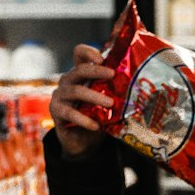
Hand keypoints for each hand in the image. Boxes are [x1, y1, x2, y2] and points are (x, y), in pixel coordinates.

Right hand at [49, 44, 115, 158]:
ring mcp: (60, 95)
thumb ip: (115, 91)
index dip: (89, 52)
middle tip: (113, 74)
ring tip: (110, 103)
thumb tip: (138, 85)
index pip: (79, 54)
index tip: (103, 58)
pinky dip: (84, 119)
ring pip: (75, 91)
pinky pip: (69, 113)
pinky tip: (96, 126)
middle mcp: (68, 81)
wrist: (83, 141)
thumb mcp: (106, 101)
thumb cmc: (97, 117)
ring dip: (94, 96)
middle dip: (96, 71)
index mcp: (80, 75)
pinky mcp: (56, 111)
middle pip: (79, 70)